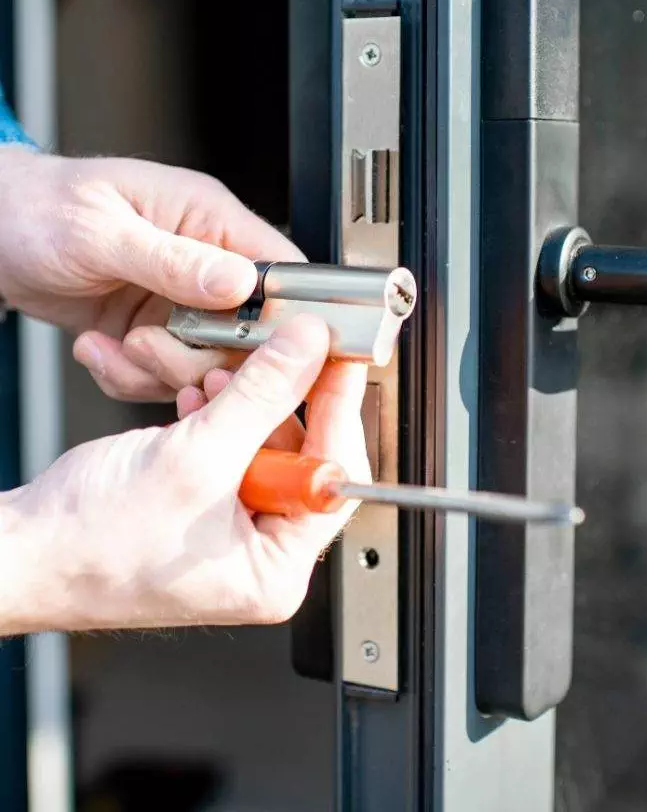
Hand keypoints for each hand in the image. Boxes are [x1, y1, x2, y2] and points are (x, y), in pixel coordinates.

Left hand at [0, 148, 301, 400]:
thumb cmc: (38, 207)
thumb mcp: (102, 232)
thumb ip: (173, 260)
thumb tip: (241, 282)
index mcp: (208, 218)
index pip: (279, 270)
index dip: (281, 316)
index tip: (254, 350)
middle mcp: (203, 261)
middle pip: (247, 332)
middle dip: (199, 356)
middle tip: (149, 346)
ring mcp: (178, 301)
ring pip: (205, 363)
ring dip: (157, 370)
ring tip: (116, 347)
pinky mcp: (152, 332)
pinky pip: (163, 375)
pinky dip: (129, 377)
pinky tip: (98, 350)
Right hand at [0, 316, 369, 633]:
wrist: (23, 550)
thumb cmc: (90, 544)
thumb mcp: (195, 457)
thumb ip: (261, 395)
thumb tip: (308, 351)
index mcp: (275, 571)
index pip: (335, 479)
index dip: (338, 410)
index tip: (339, 360)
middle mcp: (259, 556)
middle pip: (303, 456)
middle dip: (279, 401)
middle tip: (281, 354)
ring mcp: (229, 530)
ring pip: (263, 444)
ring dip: (242, 402)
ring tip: (216, 378)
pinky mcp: (202, 506)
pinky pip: (229, 449)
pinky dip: (216, 416)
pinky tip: (195, 399)